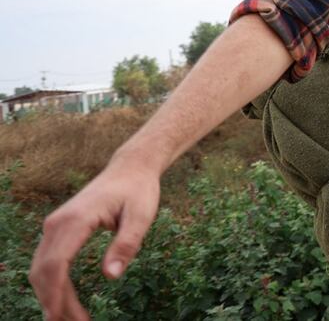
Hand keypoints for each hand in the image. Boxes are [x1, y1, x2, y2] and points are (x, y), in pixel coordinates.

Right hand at [29, 161, 160, 320]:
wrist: (129, 169)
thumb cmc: (138, 191)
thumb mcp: (142, 216)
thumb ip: (127, 244)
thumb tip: (110, 276)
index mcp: (76, 219)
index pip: (56, 264)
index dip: (57, 295)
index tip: (65, 318)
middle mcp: (57, 223)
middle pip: (44, 271)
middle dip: (54, 302)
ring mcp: (54, 226)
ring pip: (41, 269)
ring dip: (51, 296)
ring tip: (70, 320)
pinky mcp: (58, 230)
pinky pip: (48, 262)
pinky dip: (53, 284)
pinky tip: (64, 302)